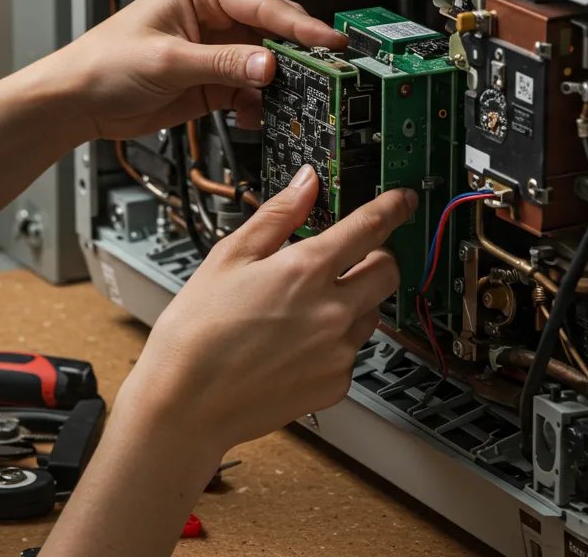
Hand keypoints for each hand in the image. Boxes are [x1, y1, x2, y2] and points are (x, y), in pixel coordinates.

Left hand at [49, 0, 345, 139]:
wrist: (79, 101)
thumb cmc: (105, 62)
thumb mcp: (169, 61)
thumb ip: (223, 63)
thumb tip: (269, 63)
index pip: (262, 3)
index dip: (299, 24)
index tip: (327, 42)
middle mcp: (214, 14)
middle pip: (273, 31)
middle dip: (295, 55)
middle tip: (323, 75)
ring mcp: (218, 48)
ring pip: (268, 63)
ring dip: (279, 84)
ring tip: (289, 101)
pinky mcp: (216, 79)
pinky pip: (253, 89)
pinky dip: (259, 103)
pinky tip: (255, 114)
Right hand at [118, 166, 417, 455]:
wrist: (186, 403)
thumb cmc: (197, 332)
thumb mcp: (228, 257)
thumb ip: (276, 215)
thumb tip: (305, 184)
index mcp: (305, 271)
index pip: (369, 227)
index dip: (392, 208)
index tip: (401, 201)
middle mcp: (333, 311)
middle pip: (388, 271)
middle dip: (376, 257)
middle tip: (348, 259)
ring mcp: (338, 352)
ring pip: (371, 313)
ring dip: (355, 301)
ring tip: (304, 308)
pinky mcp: (336, 385)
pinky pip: (352, 352)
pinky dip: (335, 342)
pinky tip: (296, 344)